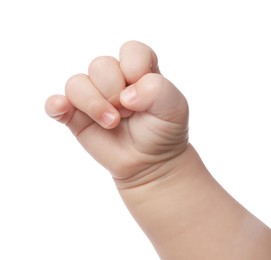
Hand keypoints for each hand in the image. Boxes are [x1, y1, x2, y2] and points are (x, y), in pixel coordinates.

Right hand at [45, 41, 188, 182]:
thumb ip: (158, 89)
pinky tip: (62, 110)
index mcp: (138, 70)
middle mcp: (114, 79)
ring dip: (94, 104)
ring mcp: (93, 97)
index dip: (135, 68)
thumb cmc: (163, 130)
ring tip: (112, 123)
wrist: (151, 161)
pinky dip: (56, 105)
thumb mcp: (175, 107)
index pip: (131, 51)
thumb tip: (124, 95)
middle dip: (114, 91)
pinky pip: (56, 104)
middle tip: (128, 112)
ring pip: (77, 83)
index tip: (142, 94)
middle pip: (100, 65)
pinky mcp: (77, 116)